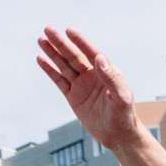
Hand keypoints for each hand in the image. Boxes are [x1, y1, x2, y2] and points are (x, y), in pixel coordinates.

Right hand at [36, 28, 142, 149]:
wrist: (118, 135)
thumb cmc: (124, 115)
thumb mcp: (121, 96)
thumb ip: (111, 77)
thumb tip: (100, 58)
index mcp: (106, 71)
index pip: (90, 52)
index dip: (80, 42)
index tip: (69, 30)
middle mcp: (92, 75)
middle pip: (73, 56)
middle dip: (61, 43)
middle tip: (47, 29)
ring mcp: (81, 85)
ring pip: (64, 65)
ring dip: (52, 53)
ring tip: (41, 40)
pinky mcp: (73, 96)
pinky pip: (59, 80)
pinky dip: (50, 70)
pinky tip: (40, 59)